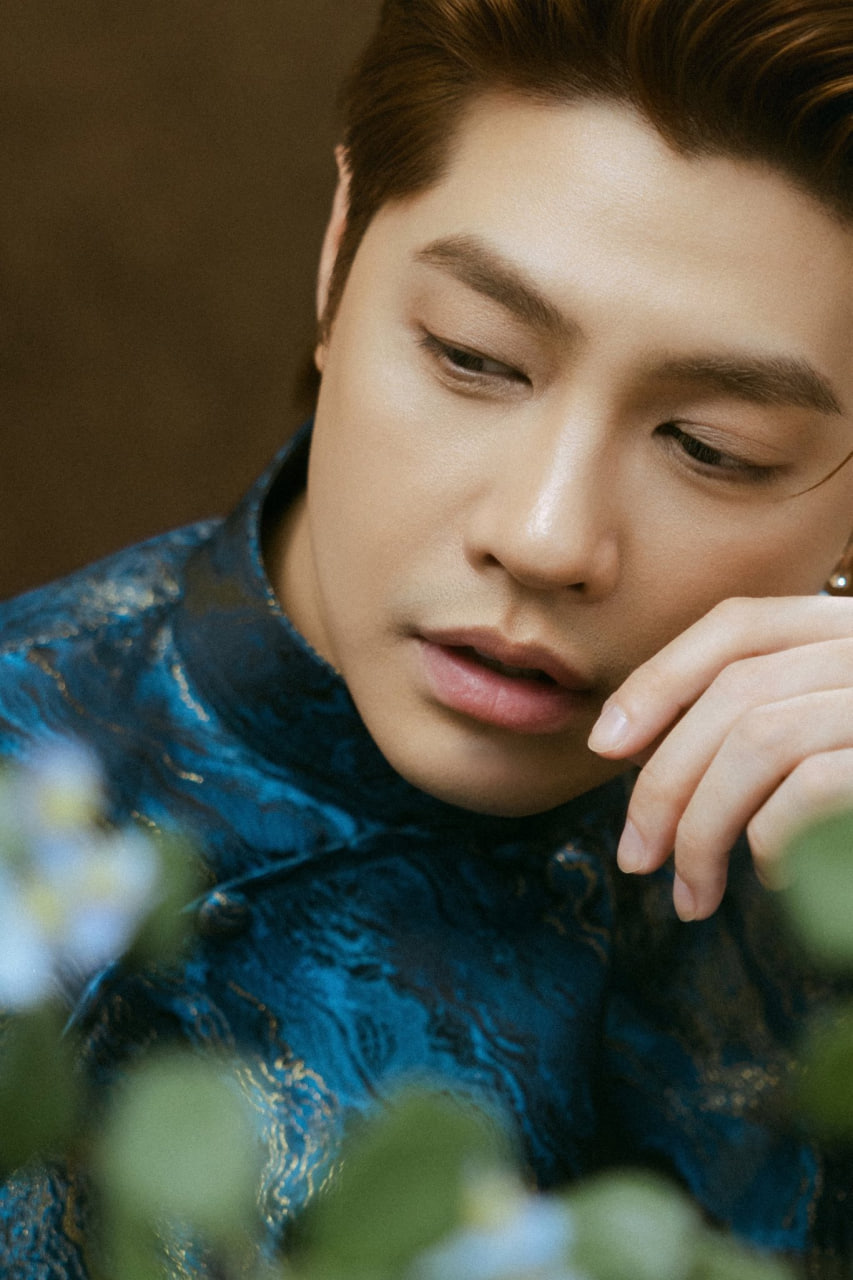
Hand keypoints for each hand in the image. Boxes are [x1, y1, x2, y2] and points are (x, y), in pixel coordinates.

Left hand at [587, 596, 852, 921]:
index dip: (658, 679)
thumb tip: (648, 754)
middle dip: (663, 782)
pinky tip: (768, 877)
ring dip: (701, 827)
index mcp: (852, 628)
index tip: (605, 746)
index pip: (736, 625)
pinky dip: (770, 836)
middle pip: (733, 691)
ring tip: (689, 893)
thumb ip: (772, 720)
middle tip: (635, 857)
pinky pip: (813, 783)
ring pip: (758, 739)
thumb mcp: (830, 733)